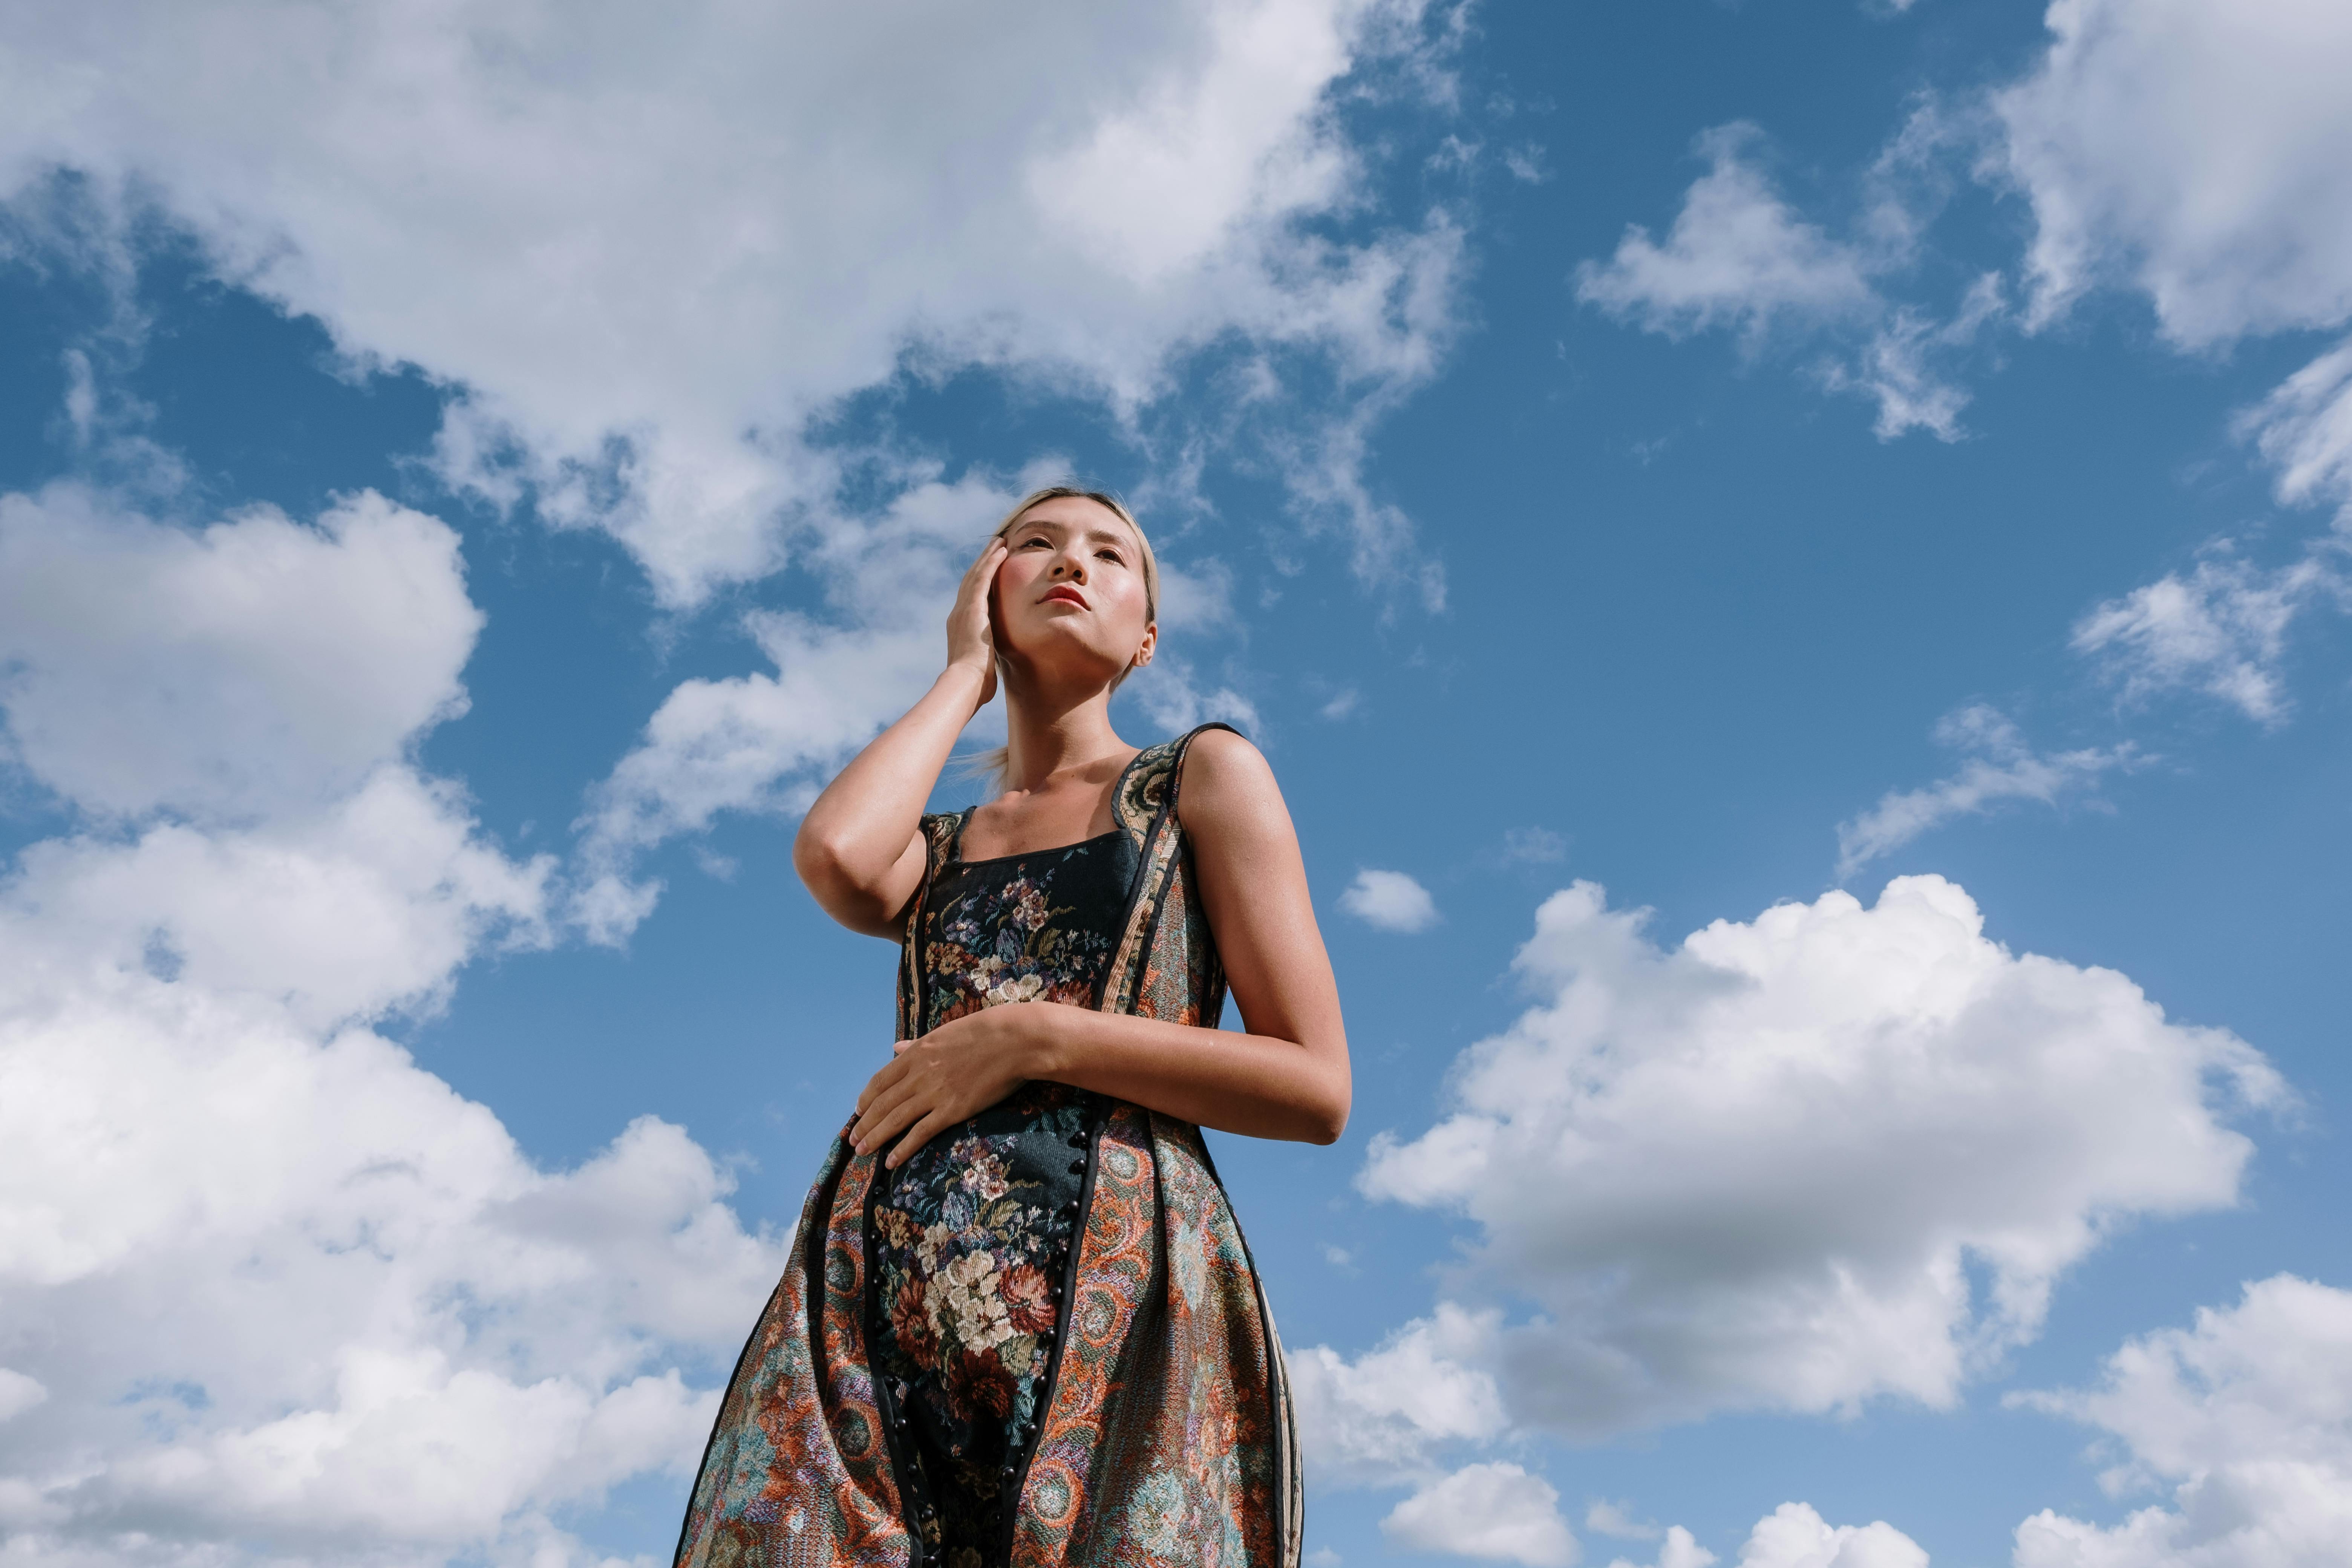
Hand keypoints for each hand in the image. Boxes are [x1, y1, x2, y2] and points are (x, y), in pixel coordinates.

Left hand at [851, 1005, 1038, 1168]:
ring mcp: (935, 1093)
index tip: (857, 1112)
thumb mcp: (944, 1033)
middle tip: (852, 1140)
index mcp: (916, 1053)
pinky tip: (891, 1160)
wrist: (1015, 1041)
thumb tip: (894, 1047)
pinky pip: (921, 1133)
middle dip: (864, 1124)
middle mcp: (919, 1074)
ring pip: (895, 1119)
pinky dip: (903, 1148)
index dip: (866, 1099)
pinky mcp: (952, 1110)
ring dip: (875, 1138)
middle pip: (883, 1103)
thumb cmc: (984, 1033)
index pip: (880, 1080)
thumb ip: (916, 1044)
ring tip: (862, 1152)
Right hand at [946, 535, 1006, 707]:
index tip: (989, 572)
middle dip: (982, 564)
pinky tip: (1001, 550)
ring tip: (999, 542)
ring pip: (976, 574)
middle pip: (970, 582)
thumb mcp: (981, 668)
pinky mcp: (972, 607)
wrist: (966, 683)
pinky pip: (982, 577)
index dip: (979, 583)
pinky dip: (991, 562)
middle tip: (993, 548)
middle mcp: (958, 615)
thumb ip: (986, 661)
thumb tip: (992, 671)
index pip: (971, 599)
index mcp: (960, 628)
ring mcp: (963, 609)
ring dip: (988, 557)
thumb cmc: (975, 684)